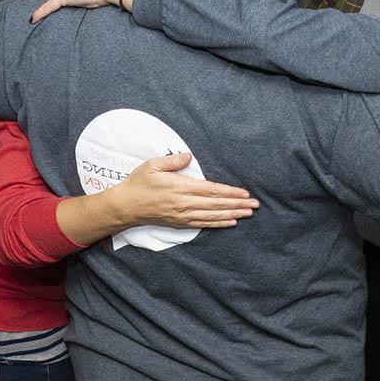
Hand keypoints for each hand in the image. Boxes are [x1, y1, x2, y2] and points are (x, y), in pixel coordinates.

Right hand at [112, 152, 258, 228]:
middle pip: (216, 204)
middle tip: (255, 204)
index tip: (244, 193)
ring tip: (248, 213)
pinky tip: (231, 222)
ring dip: (233, 214)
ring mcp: (182, 215)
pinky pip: (203, 224)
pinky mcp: (179, 223)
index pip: (211, 190)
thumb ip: (172, 161)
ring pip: (213, 216)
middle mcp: (184, 203)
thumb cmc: (138, 183)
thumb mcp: (152, 165)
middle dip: (237, 204)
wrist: (125, 206)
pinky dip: (219, 224)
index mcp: (180, 187)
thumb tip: (188, 156)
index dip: (229, 192)